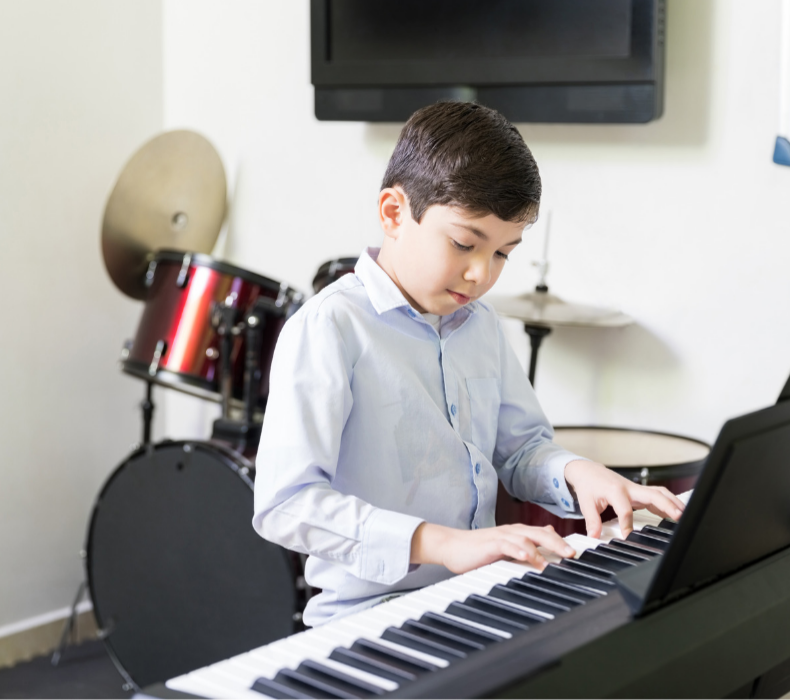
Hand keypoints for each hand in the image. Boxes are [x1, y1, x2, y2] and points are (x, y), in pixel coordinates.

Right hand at [410, 522, 575, 573]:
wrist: (452, 546)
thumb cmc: (479, 550)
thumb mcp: (507, 547)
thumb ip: (527, 543)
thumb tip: (549, 534)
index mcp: (518, 533)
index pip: (545, 535)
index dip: (562, 542)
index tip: (579, 554)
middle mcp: (513, 531)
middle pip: (541, 533)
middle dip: (559, 543)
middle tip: (573, 554)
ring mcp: (502, 536)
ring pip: (527, 537)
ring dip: (543, 548)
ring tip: (557, 559)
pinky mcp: (490, 543)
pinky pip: (508, 545)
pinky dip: (520, 550)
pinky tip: (529, 558)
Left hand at [564, 459, 685, 538]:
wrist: (588, 470)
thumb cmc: (588, 484)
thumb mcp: (586, 503)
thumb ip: (592, 521)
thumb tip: (594, 536)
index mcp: (615, 490)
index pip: (625, 510)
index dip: (627, 525)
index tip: (628, 537)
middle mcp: (629, 488)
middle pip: (653, 495)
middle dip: (668, 506)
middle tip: (680, 518)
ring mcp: (636, 489)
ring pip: (659, 493)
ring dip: (673, 502)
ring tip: (685, 515)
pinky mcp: (639, 492)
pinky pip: (657, 496)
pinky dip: (668, 503)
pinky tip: (675, 513)